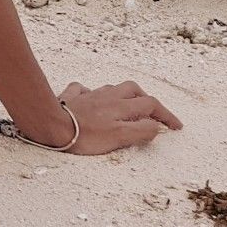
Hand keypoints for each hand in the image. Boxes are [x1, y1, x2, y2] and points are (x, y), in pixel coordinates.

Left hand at [22, 81, 182, 153]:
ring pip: (110, 88)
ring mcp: (88, 95)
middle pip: (133, 90)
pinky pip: (82, 90)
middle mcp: (106, 97)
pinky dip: (90, 93)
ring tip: (126, 106)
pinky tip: (90, 99)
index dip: (166, 115)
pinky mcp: (70, 97)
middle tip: (153, 113)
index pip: (151, 105)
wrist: (51, 125)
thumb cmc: (85, 135)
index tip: (175, 126)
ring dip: (122, 95)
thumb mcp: (119, 137)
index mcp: (121, 106)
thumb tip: (156, 126)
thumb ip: (141, 131)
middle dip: (146, 100)